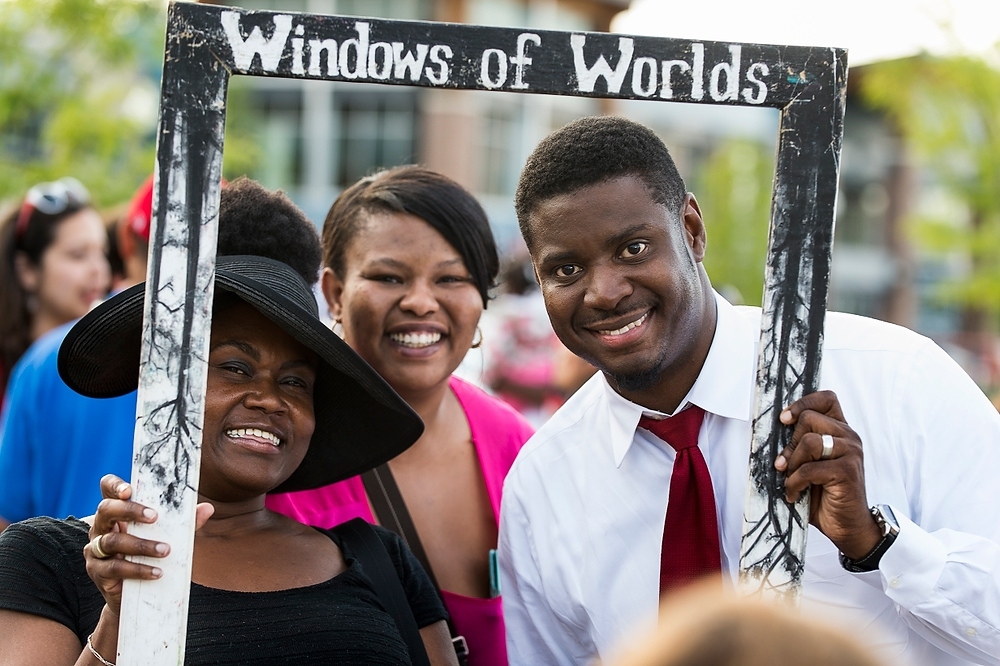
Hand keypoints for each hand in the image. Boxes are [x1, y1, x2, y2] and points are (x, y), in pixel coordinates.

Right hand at [84, 474, 213, 616]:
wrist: (136, 597)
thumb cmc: (151, 557)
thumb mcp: (169, 536)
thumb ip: (185, 522)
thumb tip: (208, 508)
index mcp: (117, 513)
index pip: (107, 490)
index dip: (114, 486)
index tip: (130, 490)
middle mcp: (101, 527)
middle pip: (106, 510)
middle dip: (129, 510)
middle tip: (154, 517)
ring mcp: (95, 550)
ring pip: (112, 541)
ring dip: (141, 545)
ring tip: (165, 550)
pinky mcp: (97, 572)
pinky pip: (115, 567)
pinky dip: (137, 569)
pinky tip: (157, 572)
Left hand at [775, 391, 880, 559]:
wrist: (847, 526)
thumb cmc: (825, 495)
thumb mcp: (809, 464)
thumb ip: (799, 446)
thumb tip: (773, 431)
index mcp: (840, 430)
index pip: (827, 399)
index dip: (803, 403)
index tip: (785, 419)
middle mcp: (849, 437)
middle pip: (809, 419)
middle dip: (790, 443)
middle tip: (785, 465)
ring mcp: (851, 452)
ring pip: (809, 441)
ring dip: (792, 463)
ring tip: (790, 479)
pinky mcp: (847, 471)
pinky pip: (809, 468)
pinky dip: (795, 483)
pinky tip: (795, 494)